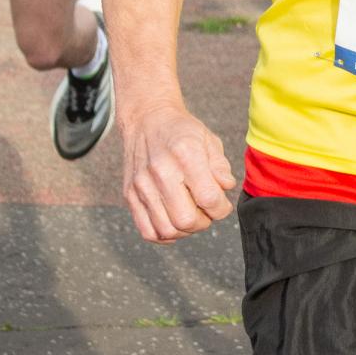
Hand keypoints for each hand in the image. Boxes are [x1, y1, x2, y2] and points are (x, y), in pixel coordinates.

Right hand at [123, 102, 237, 243]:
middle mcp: (160, 171)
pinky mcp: (129, 194)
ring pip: (167, 229)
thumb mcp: (209, 140)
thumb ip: (220, 166)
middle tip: (206, 210)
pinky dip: (164, 235)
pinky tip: (174, 222)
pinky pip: (147, 230)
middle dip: (204, 222)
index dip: (221, 208)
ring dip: (185, 231)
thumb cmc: (181, 130)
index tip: (221, 204)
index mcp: (185, 154)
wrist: (147, 119)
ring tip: (191, 215)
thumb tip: (225, 188)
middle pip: (186, 219)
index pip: (209, 198)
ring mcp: (141, 185)